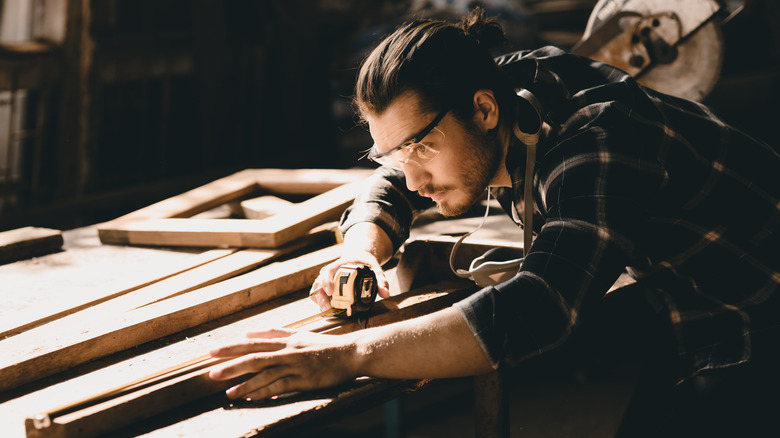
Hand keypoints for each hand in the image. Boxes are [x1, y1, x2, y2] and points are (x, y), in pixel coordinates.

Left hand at [208, 329, 357, 400]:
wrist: (351, 353)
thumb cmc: (325, 345)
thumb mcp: (299, 334)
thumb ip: (275, 333)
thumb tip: (249, 331)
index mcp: (285, 340)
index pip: (253, 343)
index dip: (231, 347)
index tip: (212, 352)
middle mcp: (287, 351)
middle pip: (254, 357)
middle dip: (231, 364)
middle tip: (211, 372)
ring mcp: (296, 365)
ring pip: (265, 373)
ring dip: (244, 382)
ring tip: (226, 391)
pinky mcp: (304, 379)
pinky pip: (280, 386)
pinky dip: (264, 391)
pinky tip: (251, 397)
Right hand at [309, 250, 389, 311]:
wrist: (358, 258)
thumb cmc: (364, 263)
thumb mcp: (375, 268)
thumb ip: (381, 280)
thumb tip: (385, 294)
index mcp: (338, 265)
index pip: (327, 271)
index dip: (326, 281)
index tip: (330, 291)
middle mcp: (329, 273)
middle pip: (318, 284)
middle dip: (321, 297)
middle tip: (328, 307)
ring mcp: (325, 280)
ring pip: (316, 291)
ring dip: (320, 302)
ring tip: (328, 310)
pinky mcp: (325, 288)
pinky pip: (317, 296)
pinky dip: (321, 303)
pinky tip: (329, 309)